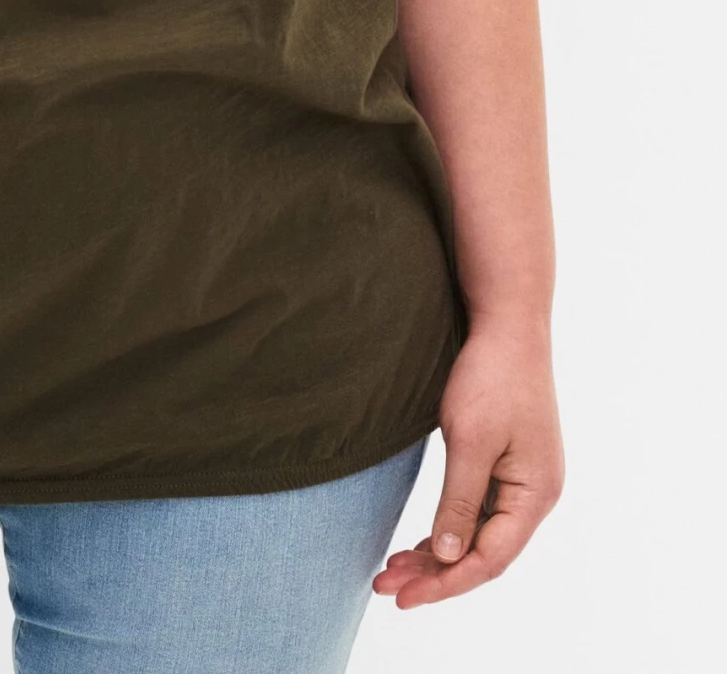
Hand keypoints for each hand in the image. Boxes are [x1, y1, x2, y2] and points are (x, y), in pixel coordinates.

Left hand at [373, 314, 562, 609]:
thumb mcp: (469, 441)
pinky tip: (421, 545)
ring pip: (478, 535)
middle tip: (385, 586)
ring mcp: (522, 480)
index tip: (404, 596)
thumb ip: (458, 502)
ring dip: (438, 555)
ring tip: (393, 571)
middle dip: (435, 574)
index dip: (446, 583)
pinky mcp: (507, 464)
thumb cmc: (492, 377)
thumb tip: (448, 557)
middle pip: (484, 553)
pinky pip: (477, 512)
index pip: (489, 559)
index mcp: (535, 495)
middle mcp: (535, 496)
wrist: (507, 323)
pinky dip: (448, 530)